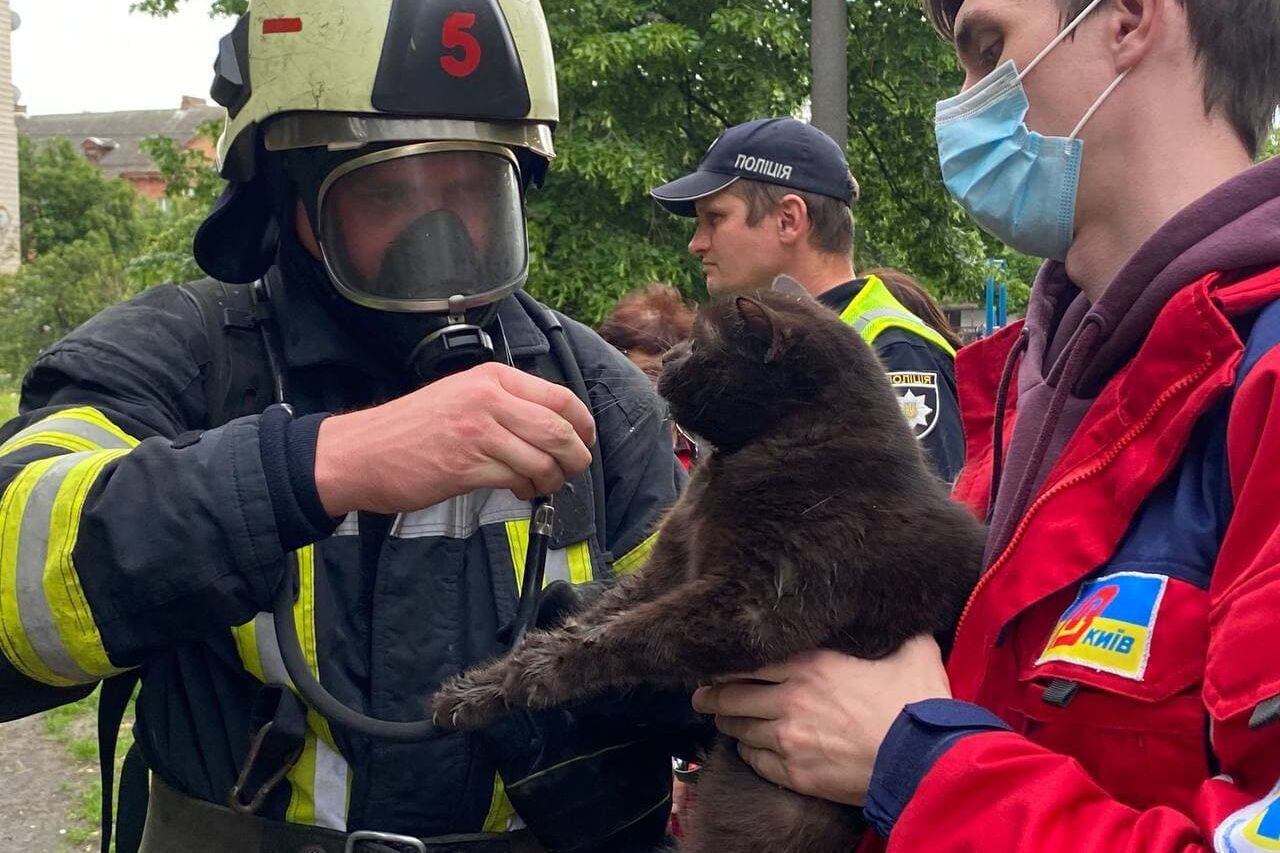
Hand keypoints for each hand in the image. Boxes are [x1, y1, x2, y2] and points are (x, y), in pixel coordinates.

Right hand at [314, 362, 594, 514]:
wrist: (361, 452)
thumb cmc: (411, 430)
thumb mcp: (461, 397)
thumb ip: (504, 405)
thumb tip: (551, 429)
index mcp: (492, 377)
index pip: (560, 397)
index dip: (583, 424)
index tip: (585, 441)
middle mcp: (489, 398)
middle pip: (560, 428)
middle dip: (576, 455)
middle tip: (572, 470)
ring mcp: (479, 431)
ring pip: (544, 457)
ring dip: (553, 477)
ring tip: (541, 484)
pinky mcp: (468, 465)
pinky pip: (518, 478)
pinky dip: (529, 489)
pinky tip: (520, 490)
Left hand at [691, 635, 949, 805]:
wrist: (922, 762)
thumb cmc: (918, 705)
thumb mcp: (912, 653)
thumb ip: (898, 631)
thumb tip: (905, 615)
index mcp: (811, 664)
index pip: (749, 659)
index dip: (727, 663)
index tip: (716, 664)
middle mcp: (789, 698)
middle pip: (730, 695)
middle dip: (711, 695)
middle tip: (702, 695)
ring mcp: (788, 737)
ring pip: (737, 728)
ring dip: (728, 723)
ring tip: (723, 719)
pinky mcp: (794, 772)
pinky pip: (754, 760)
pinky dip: (748, 753)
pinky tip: (750, 748)